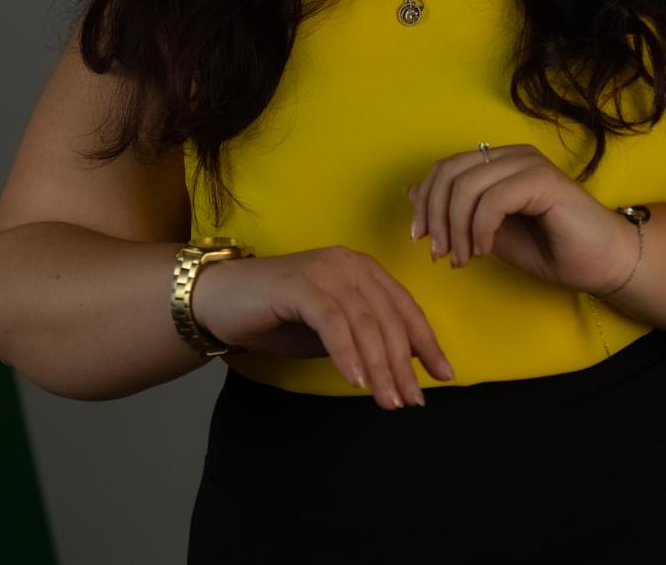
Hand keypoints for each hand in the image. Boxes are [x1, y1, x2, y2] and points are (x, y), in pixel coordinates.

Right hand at [190, 247, 455, 410]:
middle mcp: (348, 263)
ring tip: (389, 401)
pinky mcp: (300, 284)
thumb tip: (404, 367)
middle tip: (412, 400)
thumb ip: (363, 338)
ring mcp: (325, 270)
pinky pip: (333, 321)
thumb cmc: (277, 317)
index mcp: (362, 269)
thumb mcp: (330, 331)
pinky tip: (356, 381)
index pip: (403, 306)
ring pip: (365, 321)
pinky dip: (348, 353)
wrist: (220, 299)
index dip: (426, 341)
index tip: (444, 375)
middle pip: (388, 316)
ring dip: (380, 366)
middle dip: (403, 363)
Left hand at [407, 143, 638, 293]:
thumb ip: (457, 213)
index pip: (445, 168)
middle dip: (435, 215)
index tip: (421, 238)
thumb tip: (413, 193)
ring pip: (467, 185)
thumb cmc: (552, 250)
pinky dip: (480, 229)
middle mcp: (512, 156)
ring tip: (462, 258)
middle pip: (449, 172)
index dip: (425, 201)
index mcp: (499, 162)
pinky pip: (493, 199)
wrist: (603, 265)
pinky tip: (484, 251)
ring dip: (456, 228)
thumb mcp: (490, 234)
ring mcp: (528, 164)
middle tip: (439, 253)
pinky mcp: (543, 180)